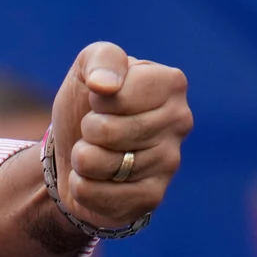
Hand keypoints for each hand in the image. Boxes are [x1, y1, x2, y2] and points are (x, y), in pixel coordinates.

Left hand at [49, 41, 192, 229]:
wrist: (76, 150)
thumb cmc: (88, 103)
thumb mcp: (87, 68)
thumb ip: (101, 60)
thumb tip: (105, 85)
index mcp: (170, 84)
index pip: (119, 96)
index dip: (96, 100)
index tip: (100, 99)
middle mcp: (180, 123)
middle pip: (108, 132)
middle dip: (87, 130)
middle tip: (96, 129)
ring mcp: (170, 162)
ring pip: (100, 164)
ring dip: (82, 158)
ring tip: (97, 152)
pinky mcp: (152, 197)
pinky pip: (99, 194)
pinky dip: (83, 186)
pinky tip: (98, 179)